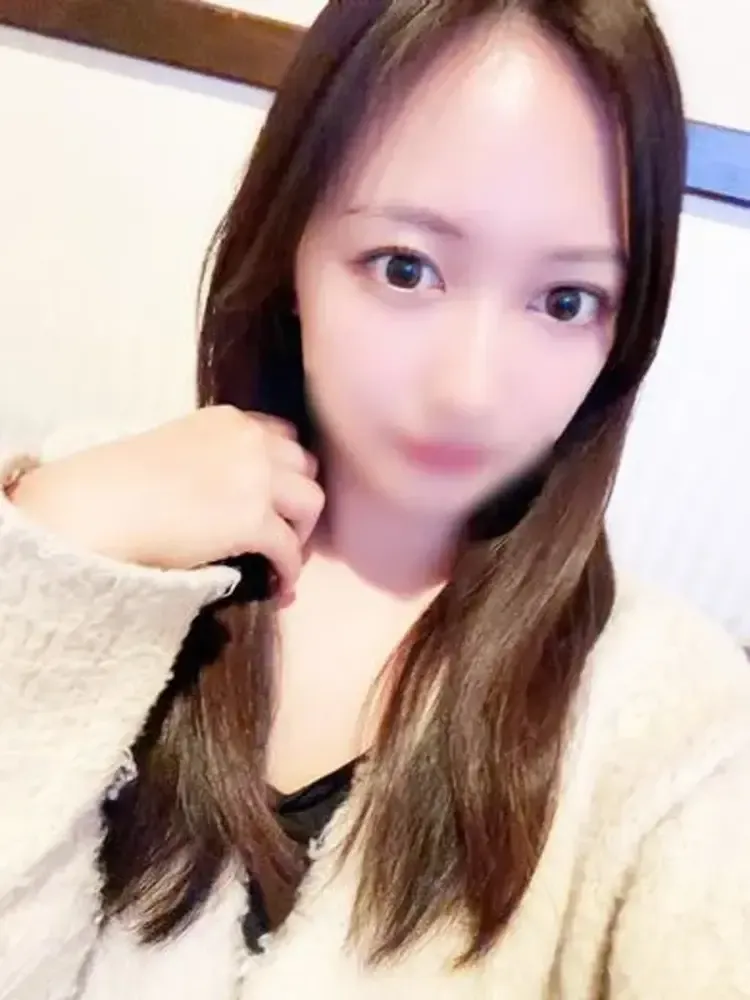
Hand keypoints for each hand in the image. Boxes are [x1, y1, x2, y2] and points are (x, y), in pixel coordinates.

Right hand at [9, 406, 324, 593]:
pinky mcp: (253, 520)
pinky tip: (278, 587)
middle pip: (306, 467)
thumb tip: (229, 499)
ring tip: (282, 559)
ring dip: (302, 533)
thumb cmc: (119, 482)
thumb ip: (212, 460)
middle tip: (286, 531)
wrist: (96, 506)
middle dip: (299, 501)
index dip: (286, 472)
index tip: (278, 498)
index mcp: (229, 420)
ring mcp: (256, 478)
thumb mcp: (177, 450)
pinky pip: (291, 549)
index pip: (284, 439)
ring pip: (312, 503)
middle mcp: (250, 440)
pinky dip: (289, 571)